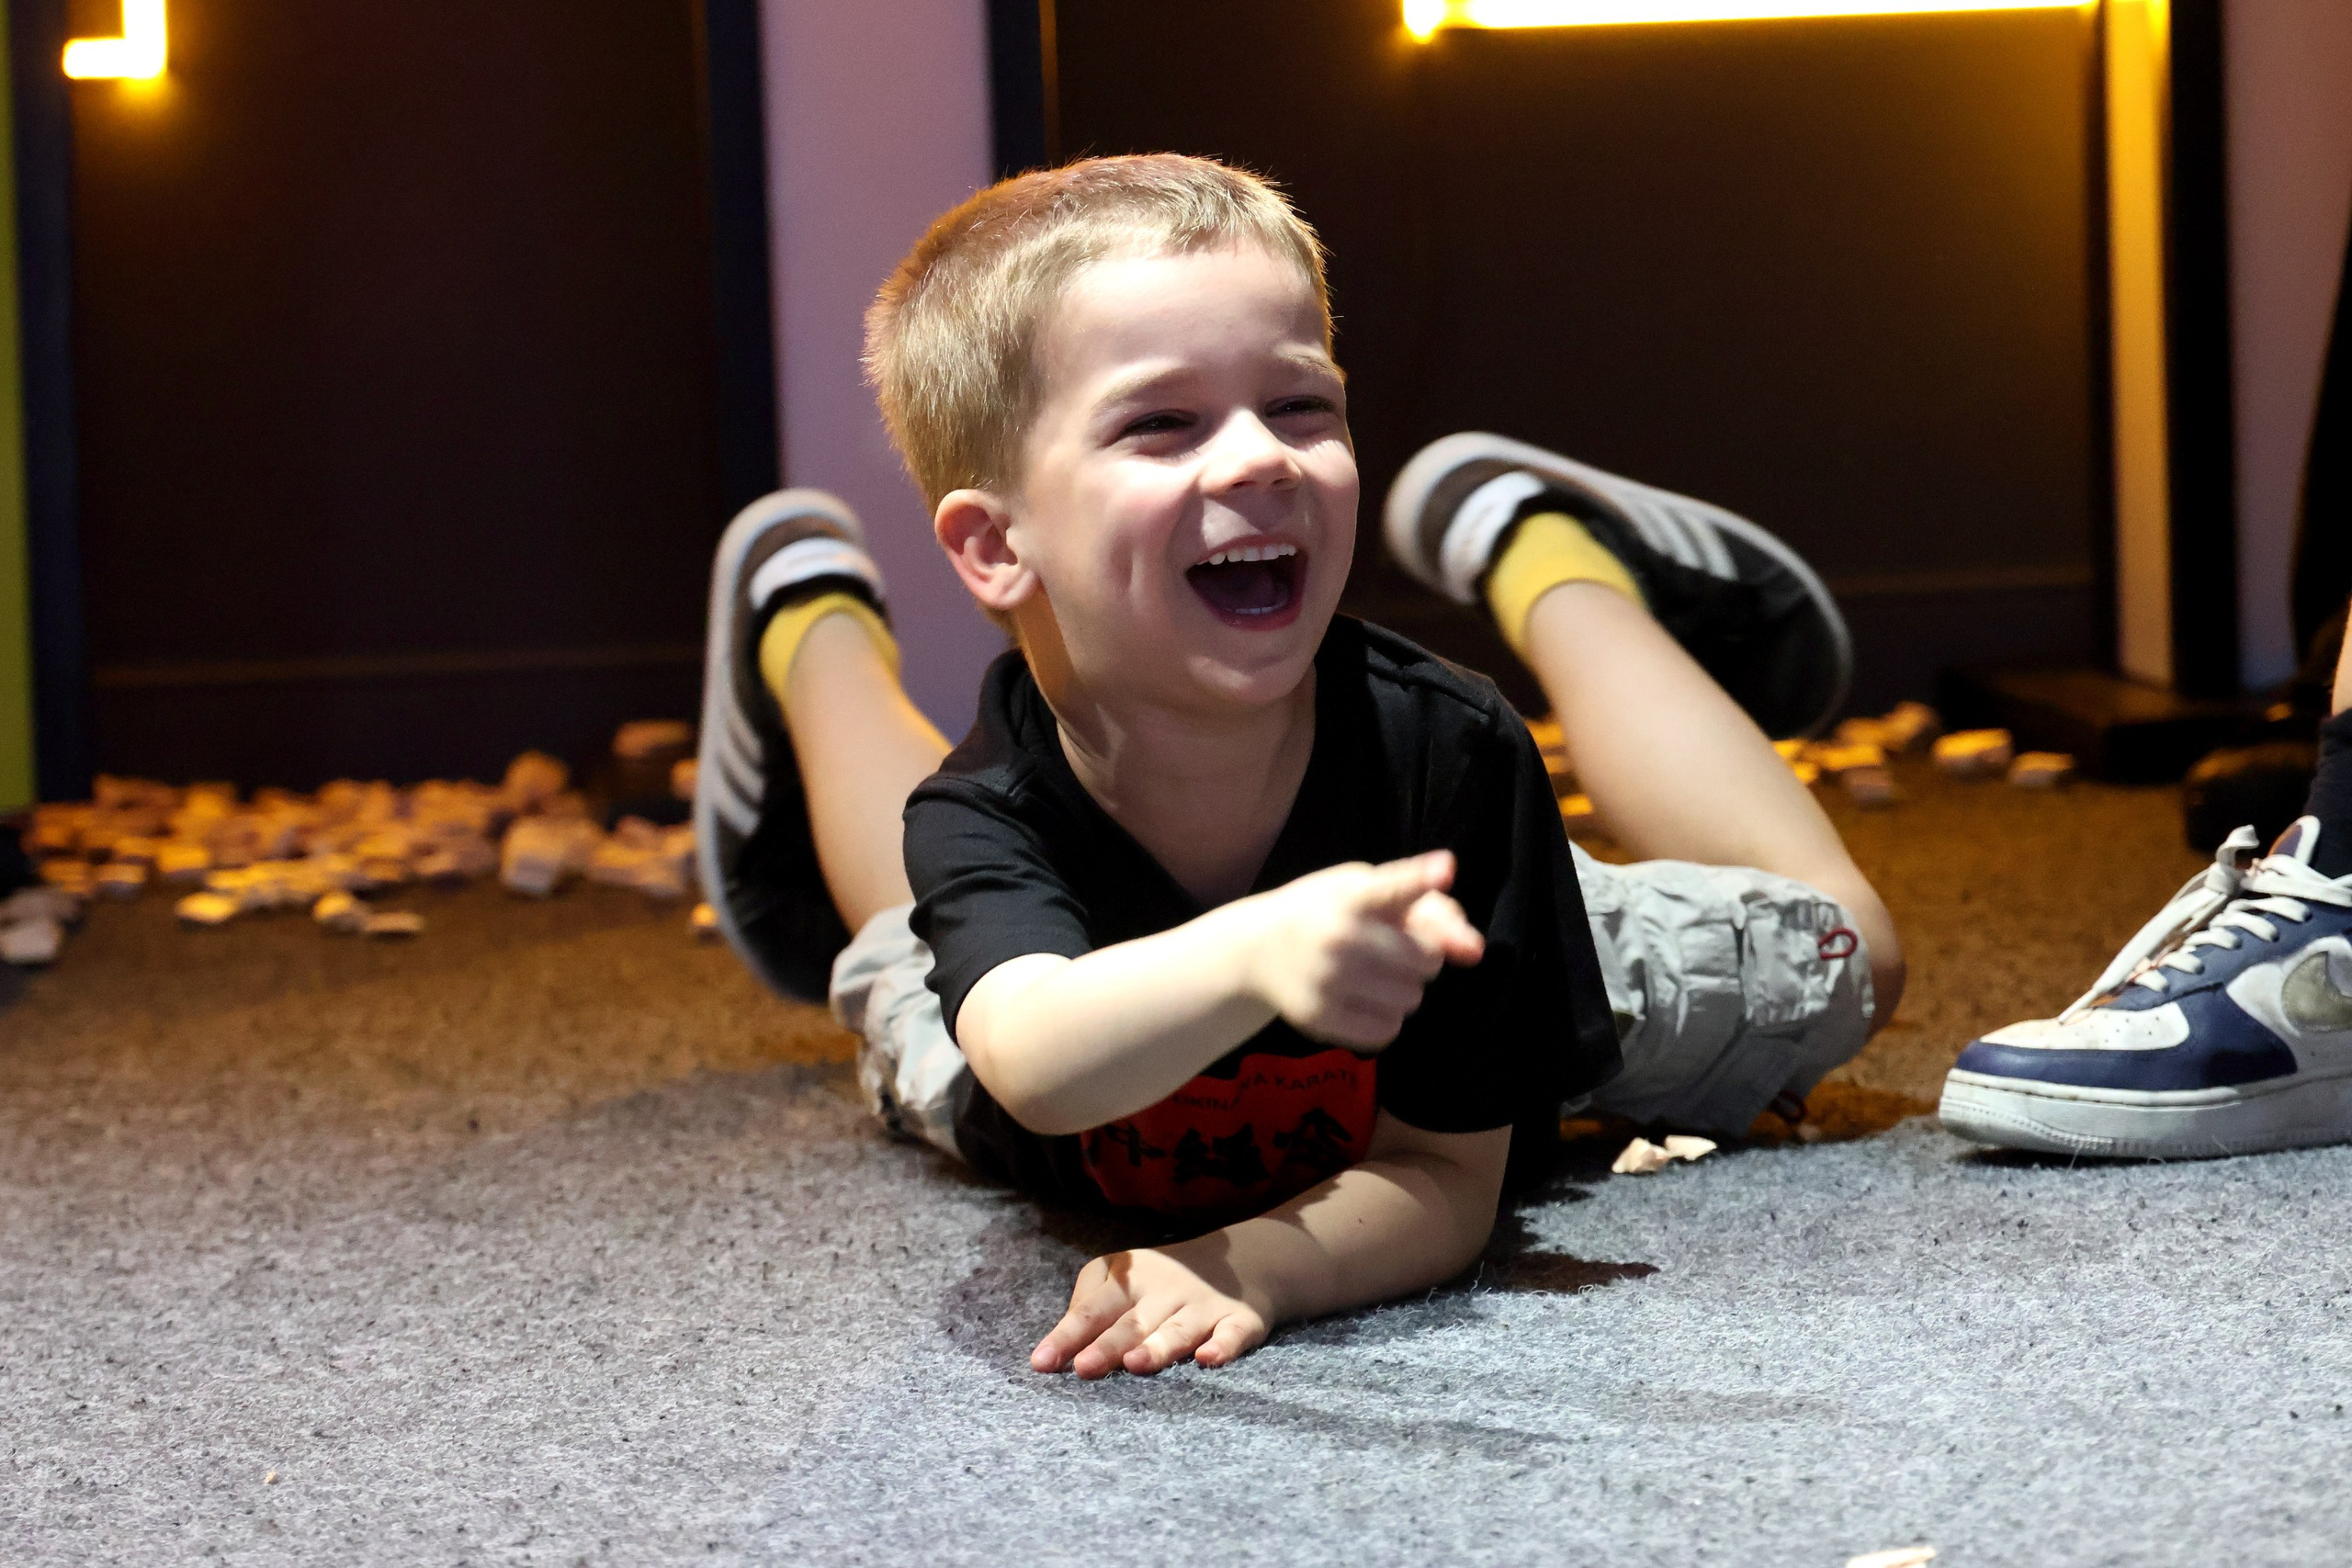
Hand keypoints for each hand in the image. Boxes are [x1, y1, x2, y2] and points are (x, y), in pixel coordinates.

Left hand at [1030, 1245, 1268, 1378]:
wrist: (1243, 1261)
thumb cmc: (1163, 1282)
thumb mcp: (1123, 1276)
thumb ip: (1090, 1302)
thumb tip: (1063, 1345)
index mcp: (1130, 1280)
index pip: (1093, 1309)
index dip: (1067, 1335)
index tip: (1042, 1363)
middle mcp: (1165, 1292)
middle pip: (1132, 1322)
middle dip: (1108, 1345)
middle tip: (1085, 1368)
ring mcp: (1203, 1307)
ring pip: (1177, 1331)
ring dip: (1157, 1346)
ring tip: (1135, 1364)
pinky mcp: (1240, 1321)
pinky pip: (1232, 1335)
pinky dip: (1222, 1346)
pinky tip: (1207, 1358)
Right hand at [1240, 851, 1484, 1049]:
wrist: (1256, 951)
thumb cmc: (1327, 912)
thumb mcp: (1365, 890)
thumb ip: (1428, 908)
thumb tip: (1475, 951)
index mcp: (1349, 896)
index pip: (1392, 888)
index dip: (1421, 879)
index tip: (1445, 869)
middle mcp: (1337, 937)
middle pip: (1426, 960)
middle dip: (1421, 957)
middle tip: (1393, 949)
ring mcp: (1326, 981)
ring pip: (1412, 999)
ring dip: (1404, 989)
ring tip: (1373, 974)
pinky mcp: (1319, 1018)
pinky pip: (1388, 1030)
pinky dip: (1385, 1017)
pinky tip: (1361, 998)